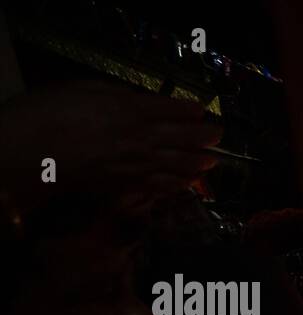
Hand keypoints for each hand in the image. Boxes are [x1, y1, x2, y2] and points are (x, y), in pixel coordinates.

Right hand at [0, 83, 220, 217]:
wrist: (32, 153)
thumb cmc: (51, 113)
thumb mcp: (85, 89)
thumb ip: (117, 95)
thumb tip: (139, 101)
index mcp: (131, 110)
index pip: (173, 110)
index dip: (190, 111)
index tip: (202, 111)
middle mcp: (142, 139)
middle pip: (184, 139)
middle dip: (205, 137)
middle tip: (219, 136)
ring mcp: (137, 165)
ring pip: (179, 165)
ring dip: (199, 163)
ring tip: (212, 162)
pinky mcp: (127, 186)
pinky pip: (161, 186)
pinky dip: (178, 184)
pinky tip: (188, 183)